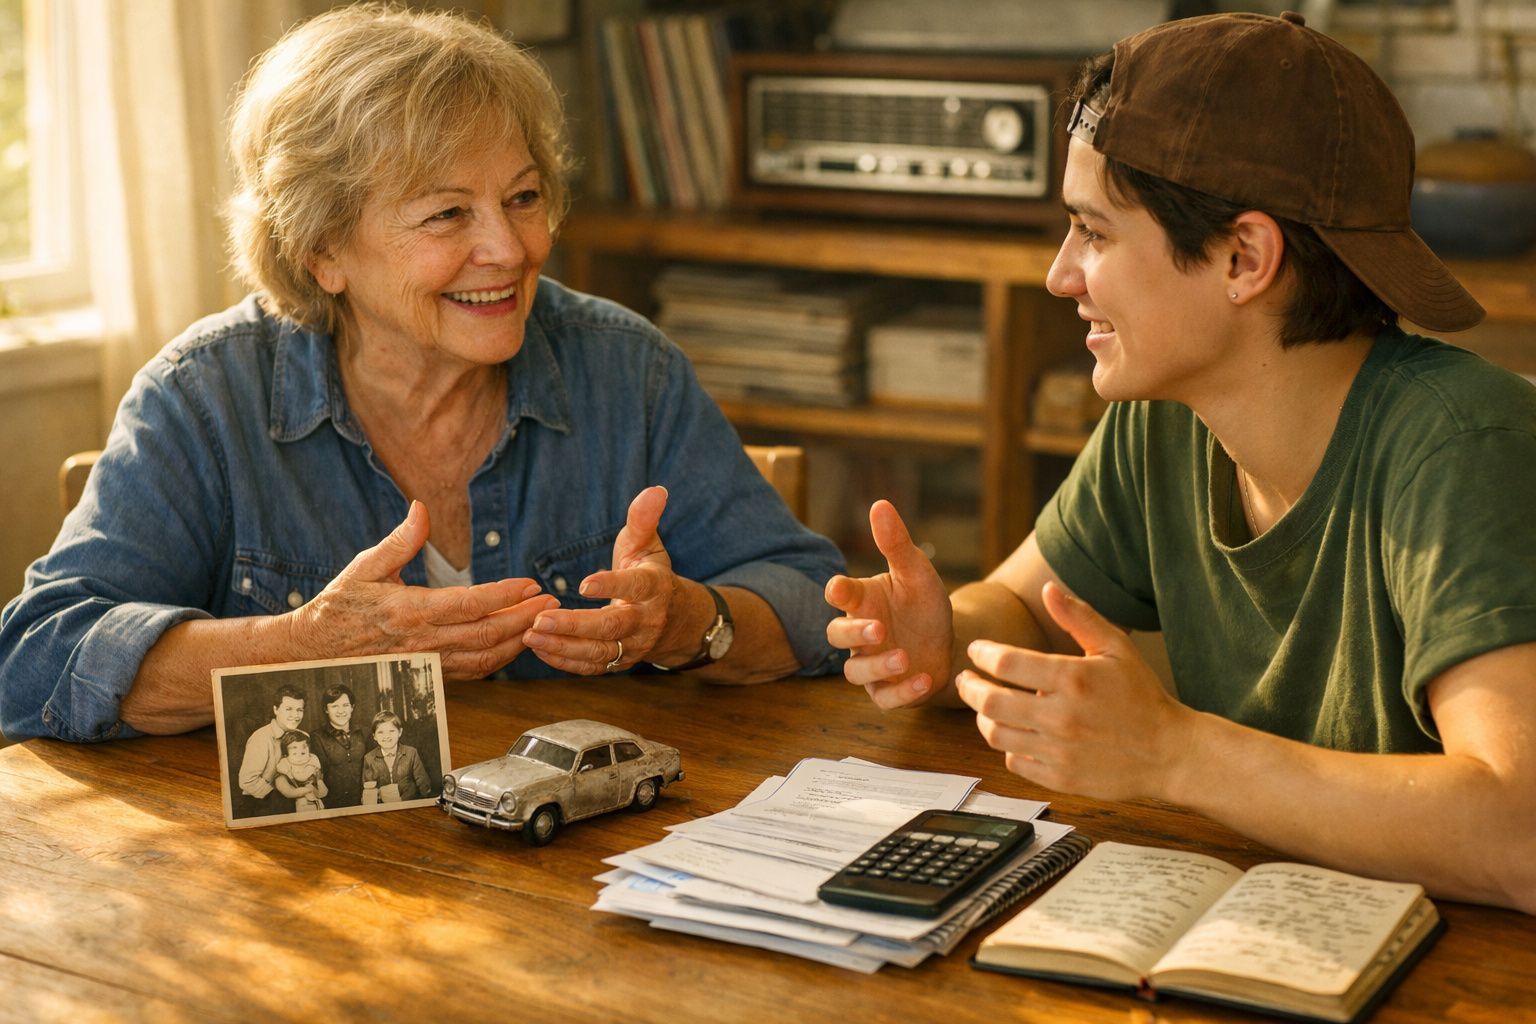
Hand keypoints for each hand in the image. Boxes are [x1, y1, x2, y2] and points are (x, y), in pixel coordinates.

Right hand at [291, 501, 557, 680]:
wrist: (313, 653)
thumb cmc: (339, 605)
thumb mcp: (365, 567)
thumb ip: (400, 541)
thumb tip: (421, 508)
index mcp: (410, 610)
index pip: (471, 604)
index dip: (506, 596)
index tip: (532, 585)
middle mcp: (423, 641)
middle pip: (487, 634)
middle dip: (525, 619)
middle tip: (552, 603)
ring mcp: (427, 663)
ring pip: (484, 659)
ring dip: (518, 642)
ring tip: (542, 623)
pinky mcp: (428, 676)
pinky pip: (471, 672)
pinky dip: (498, 660)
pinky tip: (514, 644)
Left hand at [522, 486, 678, 673]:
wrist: (675, 620)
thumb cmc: (650, 574)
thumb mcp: (648, 545)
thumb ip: (643, 520)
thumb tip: (656, 489)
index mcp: (655, 588)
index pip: (635, 587)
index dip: (611, 586)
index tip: (584, 583)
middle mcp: (647, 621)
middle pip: (612, 627)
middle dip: (576, 626)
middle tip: (540, 619)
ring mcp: (634, 645)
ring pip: (599, 652)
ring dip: (563, 646)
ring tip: (530, 635)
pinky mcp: (620, 662)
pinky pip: (591, 667)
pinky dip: (564, 661)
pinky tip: (537, 647)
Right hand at [824, 500, 953, 707]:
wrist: (949, 643)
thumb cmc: (923, 604)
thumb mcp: (917, 572)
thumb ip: (897, 544)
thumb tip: (879, 504)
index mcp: (863, 601)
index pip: (840, 594)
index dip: (838, 592)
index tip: (839, 588)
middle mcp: (860, 634)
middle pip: (836, 636)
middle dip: (853, 633)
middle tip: (877, 627)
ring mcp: (871, 664)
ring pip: (855, 671)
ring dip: (876, 666)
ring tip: (903, 657)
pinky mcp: (888, 690)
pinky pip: (884, 698)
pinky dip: (902, 692)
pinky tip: (924, 679)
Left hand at [954, 581, 1190, 800]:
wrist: (1169, 753)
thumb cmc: (1141, 696)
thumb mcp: (1116, 648)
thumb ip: (1078, 617)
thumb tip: (1047, 589)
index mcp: (1073, 679)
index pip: (1005, 663)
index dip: (983, 653)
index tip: (977, 650)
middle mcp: (1061, 717)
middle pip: (990, 703)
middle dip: (970, 687)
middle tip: (966, 679)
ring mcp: (1059, 751)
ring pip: (996, 735)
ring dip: (983, 718)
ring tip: (986, 706)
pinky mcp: (1060, 779)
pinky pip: (1014, 762)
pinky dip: (1008, 746)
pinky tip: (1015, 733)